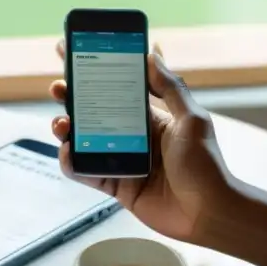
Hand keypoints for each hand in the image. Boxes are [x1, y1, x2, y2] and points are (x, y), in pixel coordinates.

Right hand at [49, 41, 229, 242]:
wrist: (208, 212)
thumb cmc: (206, 165)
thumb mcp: (192, 120)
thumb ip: (171, 88)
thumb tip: (151, 54)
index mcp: (151, 117)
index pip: (118, 88)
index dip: (97, 72)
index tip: (75, 53)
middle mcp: (134, 136)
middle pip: (94, 112)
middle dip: (72, 97)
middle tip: (58, 87)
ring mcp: (123, 161)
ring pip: (84, 140)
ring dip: (67, 128)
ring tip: (61, 123)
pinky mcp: (116, 185)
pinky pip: (86, 171)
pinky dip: (72, 162)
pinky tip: (68, 152)